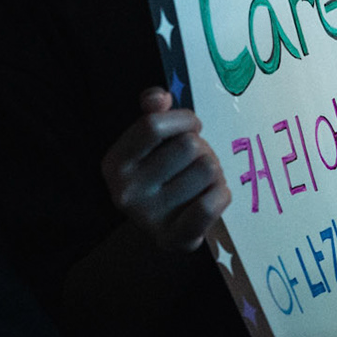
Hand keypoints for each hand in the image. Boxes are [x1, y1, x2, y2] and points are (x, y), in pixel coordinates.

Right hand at [100, 88, 231, 252]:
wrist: (160, 226)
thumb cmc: (160, 173)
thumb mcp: (148, 142)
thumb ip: (153, 113)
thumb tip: (159, 97)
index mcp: (115, 162)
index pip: (153, 126)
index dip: (184, 119)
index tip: (193, 126)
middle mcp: (125, 192)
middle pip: (190, 146)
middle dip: (203, 148)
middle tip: (196, 161)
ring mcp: (148, 218)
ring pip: (208, 170)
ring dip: (214, 171)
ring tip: (201, 180)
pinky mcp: (173, 238)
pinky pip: (212, 203)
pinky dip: (221, 194)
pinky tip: (211, 196)